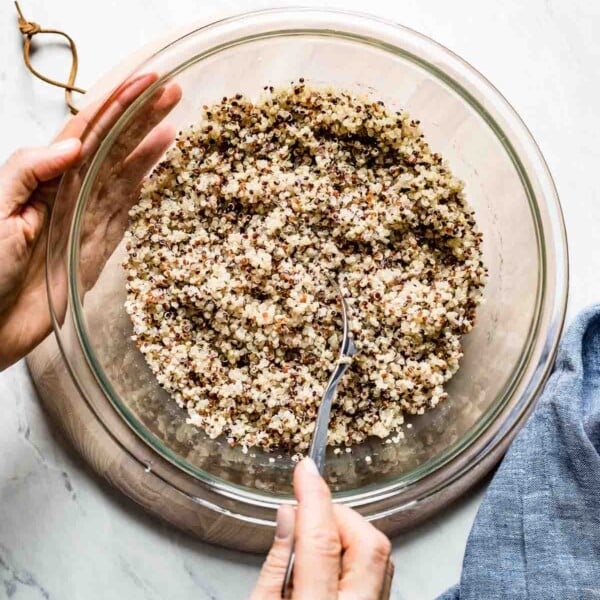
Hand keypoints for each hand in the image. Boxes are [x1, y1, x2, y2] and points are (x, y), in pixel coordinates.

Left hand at [0, 73, 180, 369]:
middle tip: (170, 90)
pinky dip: (143, 185)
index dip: (114, 104)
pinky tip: (158, 164)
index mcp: (41, 177)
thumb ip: (27, 172)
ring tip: (172, 118)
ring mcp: (87, 217)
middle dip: (139, 115)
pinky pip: (126, 209)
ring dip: (147, 144)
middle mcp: (68, 191)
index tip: (142, 81)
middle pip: (111, 145)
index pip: (84, 130)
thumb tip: (72, 145)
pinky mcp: (99, 246)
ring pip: (123, 172)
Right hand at [250, 458, 392, 599]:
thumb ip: (275, 563)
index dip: (313, 497)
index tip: (305, 469)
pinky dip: (358, 551)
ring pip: (380, 553)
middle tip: (307, 515)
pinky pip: (380, 570)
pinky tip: (333, 558)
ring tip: (314, 542)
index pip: (321, 541)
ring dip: (349, 532)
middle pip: (368, 542)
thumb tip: (288, 514)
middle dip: (338, 515)